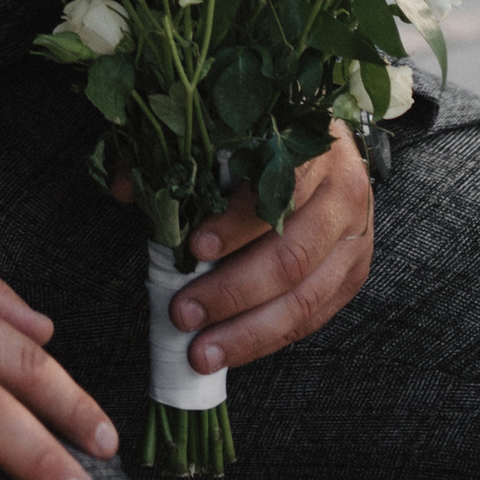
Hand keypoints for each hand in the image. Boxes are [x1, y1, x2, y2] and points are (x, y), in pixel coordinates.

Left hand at [161, 130, 373, 374]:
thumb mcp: (229, 129)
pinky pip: (312, 317)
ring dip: (249, 332)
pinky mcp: (351, 275)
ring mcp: (354, 241)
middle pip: (292, 256)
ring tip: (203, 351)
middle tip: (185, 313)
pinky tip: (233, 349)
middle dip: (233, 293)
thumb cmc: (271, 137)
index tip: (195, 247)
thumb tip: (125, 188)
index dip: (237, 223)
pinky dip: (269, 338)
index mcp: (314, 149)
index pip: (280, 190)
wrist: (332, 147)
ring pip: (304, 299)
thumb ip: (176, 153)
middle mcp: (343, 197)